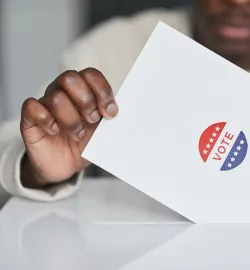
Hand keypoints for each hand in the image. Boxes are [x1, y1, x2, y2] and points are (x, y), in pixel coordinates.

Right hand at [20, 68, 117, 186]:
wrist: (65, 165)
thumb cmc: (85, 143)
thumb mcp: (103, 131)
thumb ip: (111, 118)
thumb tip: (126, 114)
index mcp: (83, 89)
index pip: (91, 74)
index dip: (102, 91)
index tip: (110, 113)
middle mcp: (62, 91)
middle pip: (70, 78)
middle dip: (86, 101)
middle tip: (92, 120)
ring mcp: (45, 102)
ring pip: (56, 97)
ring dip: (72, 119)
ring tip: (78, 134)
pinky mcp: (29, 117)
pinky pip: (32, 107)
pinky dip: (47, 120)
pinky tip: (55, 131)